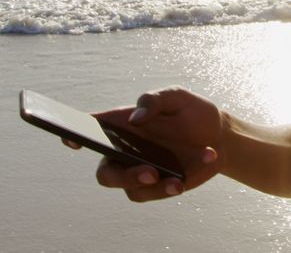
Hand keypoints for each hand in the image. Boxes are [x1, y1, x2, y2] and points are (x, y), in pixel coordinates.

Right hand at [63, 87, 223, 202]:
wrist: (218, 134)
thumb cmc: (190, 112)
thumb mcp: (176, 96)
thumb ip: (154, 100)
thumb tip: (136, 118)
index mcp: (122, 126)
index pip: (91, 130)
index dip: (74, 136)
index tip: (72, 140)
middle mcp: (126, 153)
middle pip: (107, 173)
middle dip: (123, 177)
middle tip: (150, 172)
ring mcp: (142, 172)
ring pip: (133, 190)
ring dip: (157, 187)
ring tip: (178, 180)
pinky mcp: (162, 186)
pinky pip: (161, 192)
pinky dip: (179, 183)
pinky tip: (200, 164)